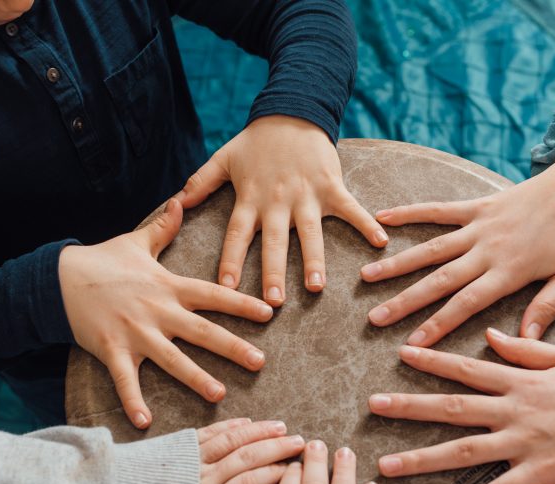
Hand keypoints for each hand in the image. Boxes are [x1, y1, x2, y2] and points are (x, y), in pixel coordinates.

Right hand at [59, 200, 273, 428]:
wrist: (59, 277)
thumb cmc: (102, 261)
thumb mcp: (136, 241)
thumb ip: (163, 227)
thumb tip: (180, 200)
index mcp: (168, 286)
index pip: (213, 294)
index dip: (242, 303)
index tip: (269, 313)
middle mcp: (157, 311)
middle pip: (202, 331)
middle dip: (232, 347)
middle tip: (260, 363)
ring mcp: (135, 332)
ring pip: (172, 359)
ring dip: (196, 378)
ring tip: (219, 395)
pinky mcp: (112, 350)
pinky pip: (125, 380)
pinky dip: (133, 402)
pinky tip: (145, 423)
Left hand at [175, 417, 306, 483]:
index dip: (274, 475)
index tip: (295, 468)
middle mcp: (203, 480)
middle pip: (247, 459)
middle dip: (276, 448)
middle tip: (301, 442)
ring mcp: (191, 460)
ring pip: (232, 441)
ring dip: (259, 432)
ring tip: (282, 427)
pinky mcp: (177, 446)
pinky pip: (211, 432)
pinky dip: (232, 426)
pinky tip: (246, 421)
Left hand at [177, 115, 387, 306]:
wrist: (293, 110)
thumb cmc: (257, 140)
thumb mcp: (224, 157)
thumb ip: (199, 182)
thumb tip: (175, 204)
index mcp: (250, 198)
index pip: (236, 234)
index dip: (230, 261)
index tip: (225, 287)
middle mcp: (277, 201)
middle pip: (273, 242)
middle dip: (272, 272)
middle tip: (273, 302)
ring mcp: (306, 195)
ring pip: (309, 233)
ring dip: (313, 260)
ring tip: (316, 287)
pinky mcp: (332, 186)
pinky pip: (351, 209)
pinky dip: (366, 224)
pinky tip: (380, 243)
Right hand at [362, 141, 554, 343]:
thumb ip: (546, 308)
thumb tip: (522, 341)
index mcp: (510, 271)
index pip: (466, 304)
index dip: (437, 325)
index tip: (413, 344)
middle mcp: (487, 249)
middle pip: (438, 280)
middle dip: (404, 301)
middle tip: (374, 318)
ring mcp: (479, 225)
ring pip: (430, 248)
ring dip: (397, 263)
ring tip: (366, 276)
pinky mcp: (478, 205)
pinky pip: (438, 210)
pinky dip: (410, 213)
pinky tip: (382, 218)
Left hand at [369, 328, 554, 483]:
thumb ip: (527, 348)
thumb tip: (490, 335)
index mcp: (522, 381)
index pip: (468, 367)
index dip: (433, 360)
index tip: (401, 353)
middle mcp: (516, 411)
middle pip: (453, 408)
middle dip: (409, 406)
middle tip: (372, 405)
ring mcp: (526, 445)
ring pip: (464, 452)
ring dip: (422, 458)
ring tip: (386, 465)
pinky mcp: (540, 476)